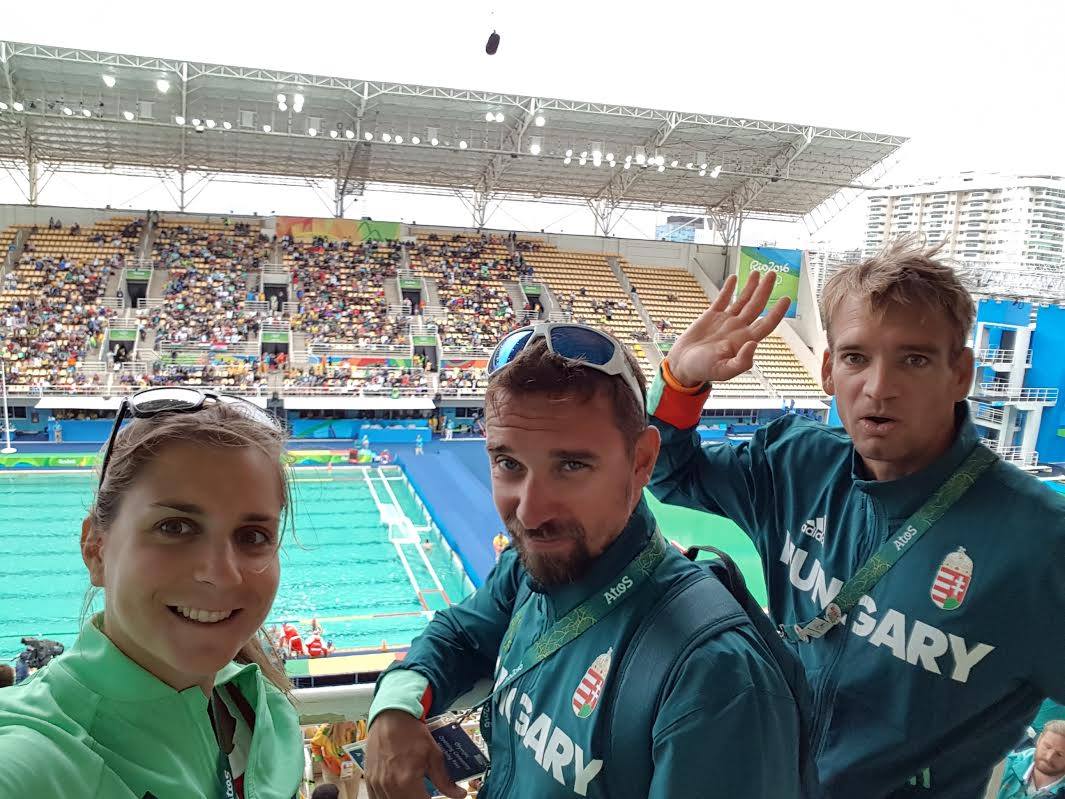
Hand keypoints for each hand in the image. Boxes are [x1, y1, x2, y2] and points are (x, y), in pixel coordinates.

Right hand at [364, 710, 466, 798]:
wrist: (391, 716)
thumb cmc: (412, 733)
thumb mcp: (433, 754)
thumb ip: (444, 779)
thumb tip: (459, 794)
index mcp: (407, 781)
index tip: (433, 797)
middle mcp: (389, 785)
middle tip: (423, 793)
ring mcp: (377, 783)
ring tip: (412, 792)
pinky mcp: (369, 779)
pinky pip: (376, 798)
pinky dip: (387, 798)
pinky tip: (397, 792)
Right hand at [665, 271, 790, 387]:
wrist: (682, 364)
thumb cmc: (703, 370)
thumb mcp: (723, 371)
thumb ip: (741, 361)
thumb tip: (754, 344)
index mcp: (744, 341)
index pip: (766, 324)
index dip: (777, 312)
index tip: (786, 299)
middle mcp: (738, 329)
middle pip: (756, 306)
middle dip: (765, 290)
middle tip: (772, 274)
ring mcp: (726, 321)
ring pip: (742, 300)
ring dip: (751, 286)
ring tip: (758, 273)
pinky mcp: (712, 316)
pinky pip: (723, 299)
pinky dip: (728, 288)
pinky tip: (734, 278)